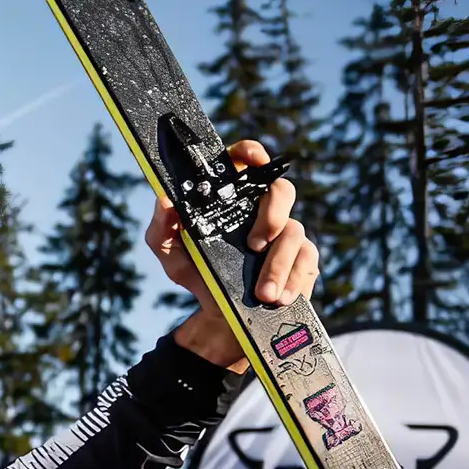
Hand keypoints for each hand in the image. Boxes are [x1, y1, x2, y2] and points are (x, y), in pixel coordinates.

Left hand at [150, 140, 318, 372]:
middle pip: (282, 191)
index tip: (253, 159)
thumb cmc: (198, 274)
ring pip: (294, 232)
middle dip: (272, 214)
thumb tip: (164, 202)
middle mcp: (262, 210)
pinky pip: (306, 260)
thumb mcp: (171, 254)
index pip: (245, 164)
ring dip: (278, 263)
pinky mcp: (302, 257)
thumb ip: (162, 228)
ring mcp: (285, 233)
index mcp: (232, 201)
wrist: (219, 315)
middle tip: (254, 244)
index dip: (251, 153)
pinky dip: (293, 280)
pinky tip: (279, 297)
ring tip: (264, 293)